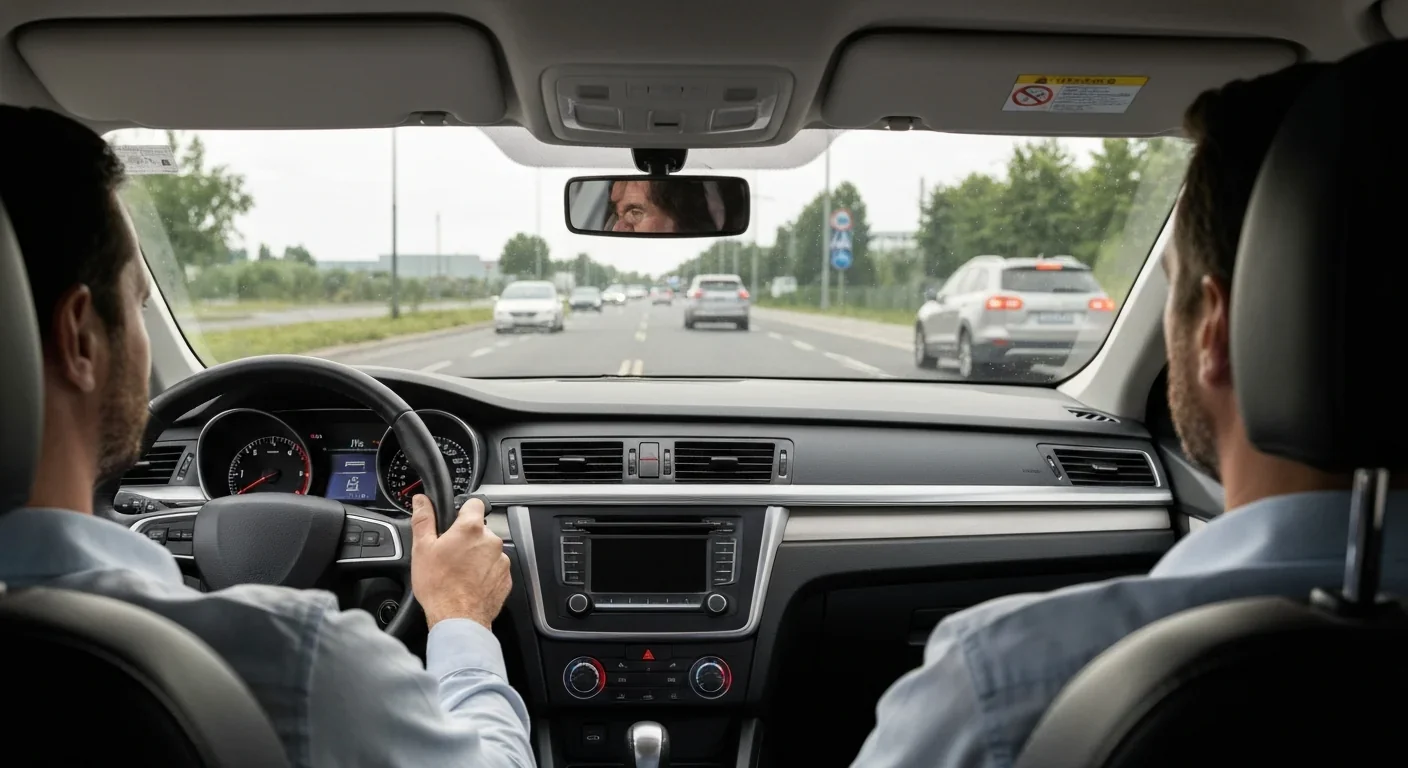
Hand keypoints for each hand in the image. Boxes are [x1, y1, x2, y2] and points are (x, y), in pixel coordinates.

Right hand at [410, 495, 511, 629]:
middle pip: (480, 530)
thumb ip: (424, 519)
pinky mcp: (506, 578)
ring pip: (487, 550)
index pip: (474, 503)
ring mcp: (501, 560)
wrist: (457, 619)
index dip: (462, 510)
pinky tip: (469, 583)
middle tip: (450, 554)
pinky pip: (494, 568)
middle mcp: (491, 541)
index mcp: (471, 528)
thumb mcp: (422, 549)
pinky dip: (484, 573)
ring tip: (458, 572)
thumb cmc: (439, 586)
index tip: (454, 522)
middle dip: (467, 538)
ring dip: (477, 556)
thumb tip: (422, 501)